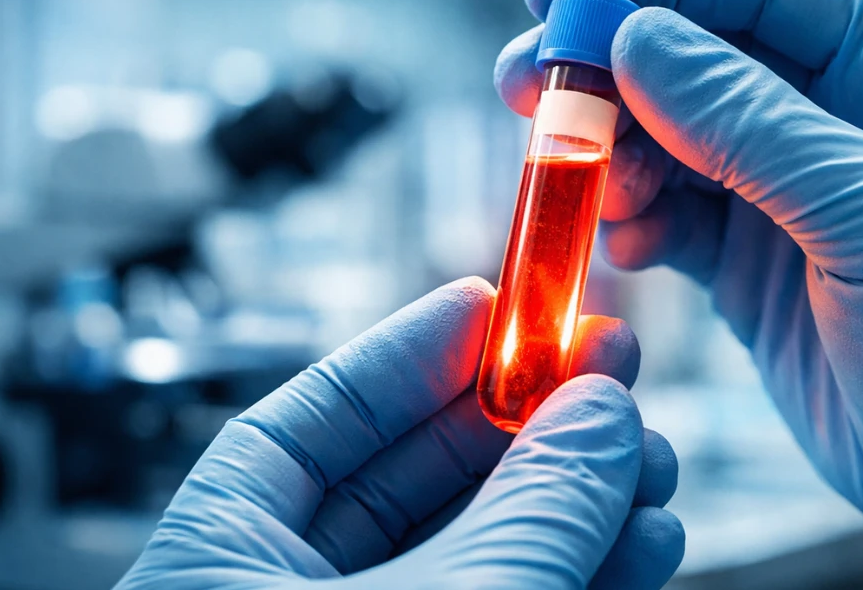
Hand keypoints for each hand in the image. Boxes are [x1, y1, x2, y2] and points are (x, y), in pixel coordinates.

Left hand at [116, 278, 683, 589]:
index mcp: (215, 562)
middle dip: (524, 424)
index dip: (403, 355)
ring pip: (479, 549)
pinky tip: (644, 538)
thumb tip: (598, 411)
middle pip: (413, 480)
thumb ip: (523, 509)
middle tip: (606, 368)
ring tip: (648, 459)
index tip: (488, 299)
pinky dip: (580, 572)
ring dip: (574, 501)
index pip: (307, 424)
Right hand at [495, 0, 862, 582]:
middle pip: (702, 56)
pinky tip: (632, 246)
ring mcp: (795, 197)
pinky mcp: (758, 269)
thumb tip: (638, 40)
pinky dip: (637, 224)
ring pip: (674, 140)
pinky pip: (673, 220)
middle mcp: (844, 122)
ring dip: (614, 153)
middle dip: (610, 64)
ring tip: (585, 187)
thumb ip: (752, 129)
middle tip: (525, 85)